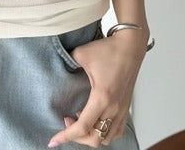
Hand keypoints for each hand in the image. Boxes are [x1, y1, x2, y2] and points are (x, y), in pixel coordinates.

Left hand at [47, 31, 146, 147]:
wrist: (130, 45)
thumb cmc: (109, 49)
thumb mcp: (81, 53)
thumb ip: (67, 61)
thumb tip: (58, 66)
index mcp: (102, 97)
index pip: (83, 127)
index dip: (66, 136)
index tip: (53, 140)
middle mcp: (114, 108)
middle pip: (95, 138)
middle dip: (77, 137)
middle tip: (66, 122)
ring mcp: (122, 109)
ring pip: (107, 138)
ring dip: (91, 135)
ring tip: (80, 119)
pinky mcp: (126, 107)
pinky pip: (116, 131)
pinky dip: (104, 132)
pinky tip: (95, 119)